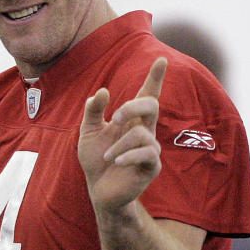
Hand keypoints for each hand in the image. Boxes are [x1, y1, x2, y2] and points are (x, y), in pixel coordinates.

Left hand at [77, 57, 166, 213]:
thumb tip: (103, 91)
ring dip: (120, 143)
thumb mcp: (88, 131)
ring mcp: (150, 149)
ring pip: (142, 133)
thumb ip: (93, 111)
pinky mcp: (152, 167)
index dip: (155, 78)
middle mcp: (144, 131)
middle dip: (133, 105)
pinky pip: (146, 154)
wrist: (98, 189)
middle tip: (115, 116)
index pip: (146, 95)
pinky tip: (115, 161)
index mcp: (131, 120)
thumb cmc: (96, 159)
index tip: (161, 59)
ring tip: (107, 156)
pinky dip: (128, 155)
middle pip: (151, 105)